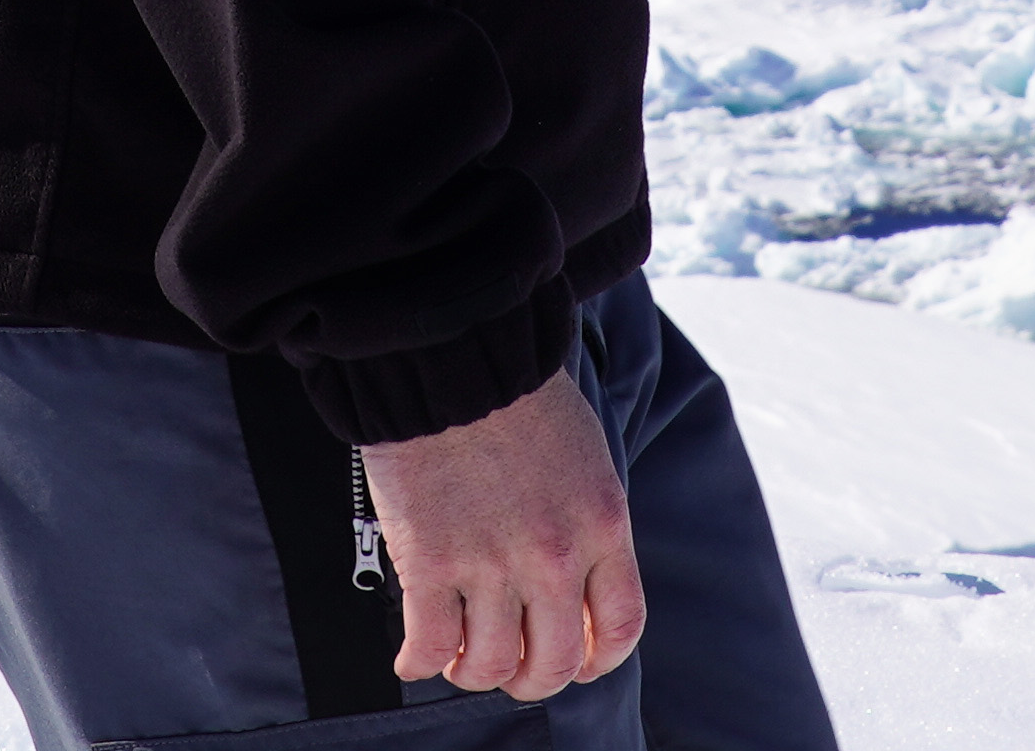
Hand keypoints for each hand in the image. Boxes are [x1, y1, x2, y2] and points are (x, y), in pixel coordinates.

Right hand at [357, 364, 639, 702]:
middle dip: (533, 678)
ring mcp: (491, 563)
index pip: (620, 627)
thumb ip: (585, 523)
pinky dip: (420, 663)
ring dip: (474, 673)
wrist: (453, 355)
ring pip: (492, 665)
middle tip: (512, 668)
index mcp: (601, 525)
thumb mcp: (584, 458)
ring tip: (460, 658)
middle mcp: (554, 555)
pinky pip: (431, 645)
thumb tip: (573, 586)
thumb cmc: (514, 395)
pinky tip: (414, 657)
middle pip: (556, 662)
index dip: (599, 660)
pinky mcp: (430, 563)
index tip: (578, 661)